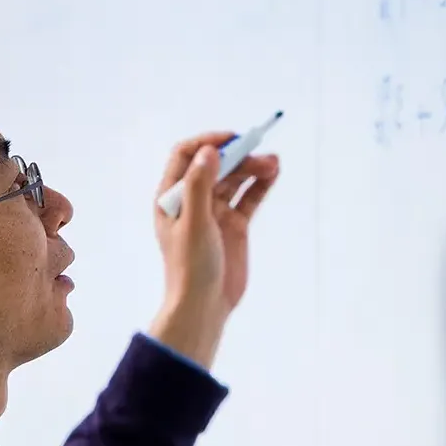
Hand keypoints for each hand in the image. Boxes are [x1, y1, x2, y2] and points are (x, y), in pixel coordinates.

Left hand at [148, 131, 279, 367]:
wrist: (204, 306)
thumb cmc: (191, 268)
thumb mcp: (194, 225)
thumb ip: (199, 187)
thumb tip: (208, 151)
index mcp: (172, 197)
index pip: (186, 155)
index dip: (208, 142)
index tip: (231, 139)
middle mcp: (192, 200)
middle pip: (216, 165)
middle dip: (237, 156)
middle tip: (260, 152)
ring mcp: (215, 212)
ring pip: (235, 179)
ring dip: (253, 168)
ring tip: (274, 163)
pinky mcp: (234, 225)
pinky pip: (249, 198)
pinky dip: (260, 185)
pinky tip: (273, 174)